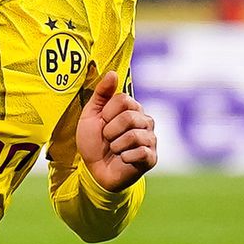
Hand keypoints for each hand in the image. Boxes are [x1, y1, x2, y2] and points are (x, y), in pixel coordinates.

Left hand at [76, 70, 156, 191]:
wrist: (94, 170)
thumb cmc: (93, 141)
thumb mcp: (91, 115)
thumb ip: (101, 93)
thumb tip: (113, 73)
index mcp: (132, 108)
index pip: (124, 99)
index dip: (107, 113)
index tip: (102, 122)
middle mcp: (145, 121)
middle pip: (129, 117)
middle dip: (110, 130)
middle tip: (107, 139)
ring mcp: (151, 139)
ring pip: (134, 135)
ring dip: (116, 145)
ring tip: (114, 149)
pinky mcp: (152, 158)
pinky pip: (140, 152)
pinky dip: (124, 157)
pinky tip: (122, 159)